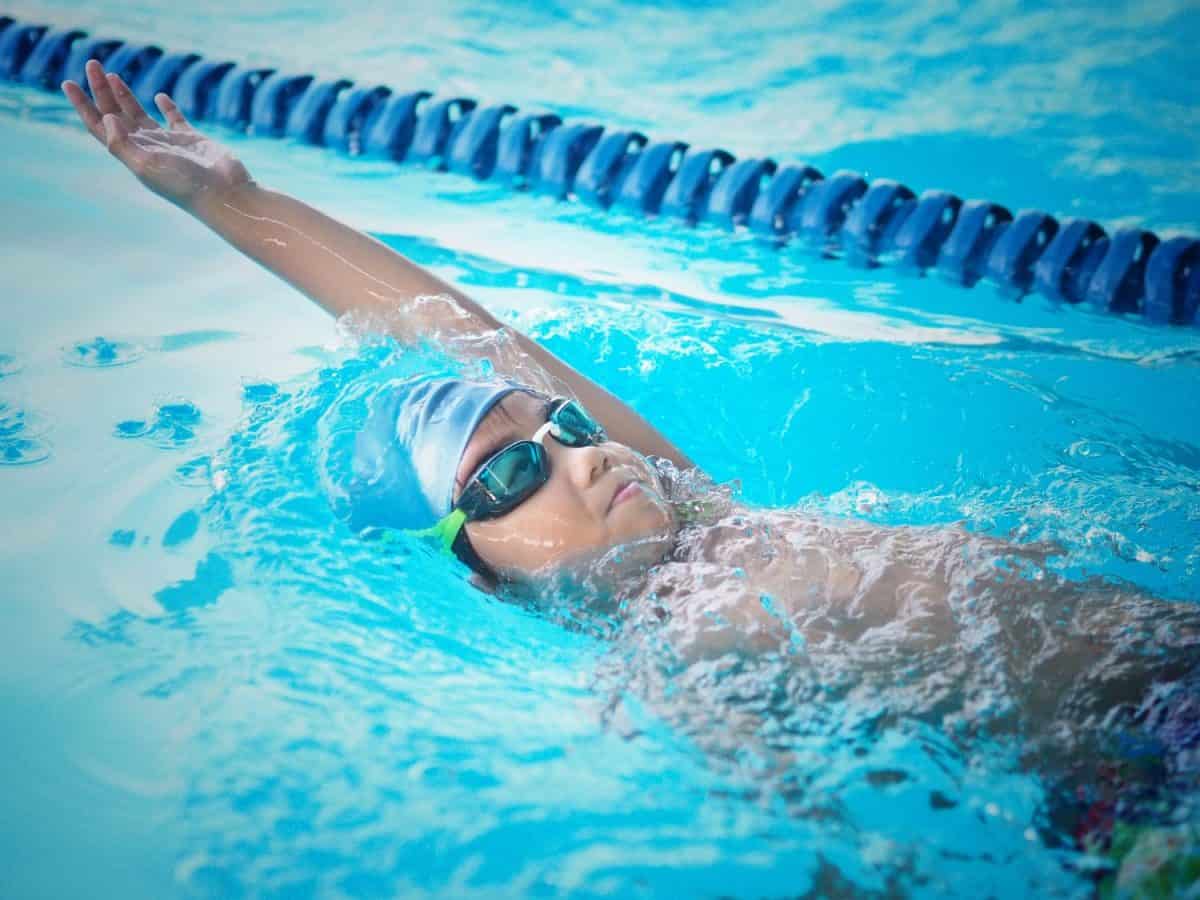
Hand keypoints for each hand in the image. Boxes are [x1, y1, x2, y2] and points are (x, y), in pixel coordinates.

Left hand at [62, 59, 251, 214]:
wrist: (223, 193)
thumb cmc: (184, 184)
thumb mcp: (146, 165)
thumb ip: (122, 143)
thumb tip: (106, 117)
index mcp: (131, 153)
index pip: (99, 126)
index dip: (82, 105)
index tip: (68, 82)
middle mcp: (146, 146)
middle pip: (116, 114)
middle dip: (101, 90)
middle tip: (92, 64)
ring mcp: (168, 141)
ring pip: (139, 113)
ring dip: (124, 94)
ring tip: (111, 75)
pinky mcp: (191, 137)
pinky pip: (174, 117)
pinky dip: (166, 105)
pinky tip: (159, 96)